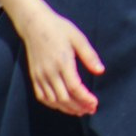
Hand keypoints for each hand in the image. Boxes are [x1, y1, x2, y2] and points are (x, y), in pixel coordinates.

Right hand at [11, 0, 102, 115]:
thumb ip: (89, 55)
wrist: (35, 25)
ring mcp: (40, 75)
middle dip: (79, 106)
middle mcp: (50, 71)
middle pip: (64, 98)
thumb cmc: (59, 29)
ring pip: (53, 100)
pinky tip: (63, 106)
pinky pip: (42, 97)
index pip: (75, 87)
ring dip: (67, 108)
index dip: (85, 98)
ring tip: (80, 110)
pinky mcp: (34, 77)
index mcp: (62, 61)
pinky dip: (53, 105)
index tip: (95, 103)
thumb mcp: (78, 38)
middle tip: (91, 109)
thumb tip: (100, 71)